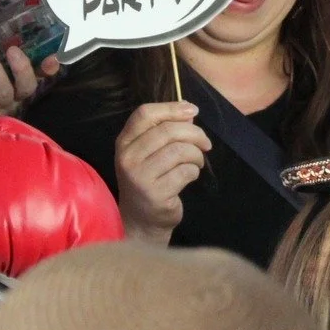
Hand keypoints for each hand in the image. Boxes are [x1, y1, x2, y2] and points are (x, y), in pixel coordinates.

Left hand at [0, 47, 59, 132]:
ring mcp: (0, 110)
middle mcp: (15, 100)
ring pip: (5, 92)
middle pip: (27, 87)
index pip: (40, 77)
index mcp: (19, 89)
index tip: (53, 58)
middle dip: (22, 68)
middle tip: (12, 49)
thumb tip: (1, 38)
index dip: (48, 69)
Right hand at [114, 102, 208, 245]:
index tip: (192, 110)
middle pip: (167, 131)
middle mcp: (128, 158)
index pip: (144, 114)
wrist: (141, 221)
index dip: (171, 108)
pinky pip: (185, 172)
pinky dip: (194, 171)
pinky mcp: (155, 193)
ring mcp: (140, 177)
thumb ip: (166, 131)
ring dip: (196, 155)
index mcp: (124, 143)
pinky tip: (190, 176)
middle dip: (194, 133)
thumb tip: (189, 112)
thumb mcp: (149, 153)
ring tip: (197, 162)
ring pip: (179, 151)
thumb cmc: (149, 181)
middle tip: (205, 143)